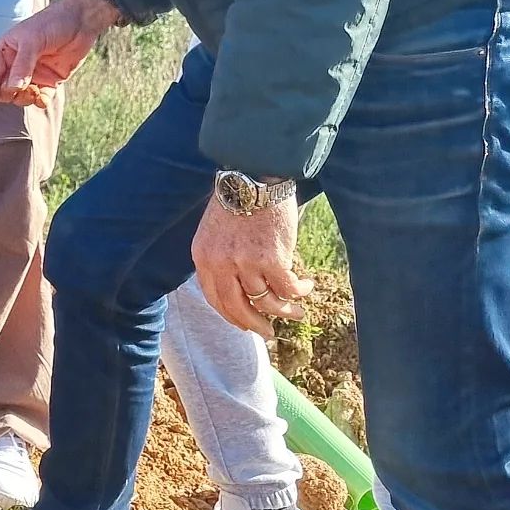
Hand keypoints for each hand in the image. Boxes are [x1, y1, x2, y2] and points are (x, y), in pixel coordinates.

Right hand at [0, 0, 121, 105]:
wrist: (81, 22)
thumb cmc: (52, 23)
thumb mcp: (33, 40)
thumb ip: (22, 65)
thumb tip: (12, 89)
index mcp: (6, 51)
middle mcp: (17, 64)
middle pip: (3, 88)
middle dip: (8, 94)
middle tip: (17, 91)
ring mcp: (33, 74)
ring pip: (20, 95)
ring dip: (24, 99)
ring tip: (34, 93)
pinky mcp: (49, 81)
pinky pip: (40, 97)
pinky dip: (40, 101)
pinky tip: (42, 99)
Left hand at [191, 195, 311, 336]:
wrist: (254, 177)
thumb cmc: (237, 201)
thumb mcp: (214, 231)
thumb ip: (219, 258)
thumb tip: (236, 288)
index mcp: (202, 257)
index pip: (214, 298)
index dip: (231, 315)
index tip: (244, 323)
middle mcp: (221, 264)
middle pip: (237, 308)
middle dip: (254, 325)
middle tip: (267, 333)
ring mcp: (246, 264)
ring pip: (266, 302)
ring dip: (284, 311)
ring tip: (296, 313)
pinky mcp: (272, 260)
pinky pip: (288, 288)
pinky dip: (300, 292)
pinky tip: (306, 287)